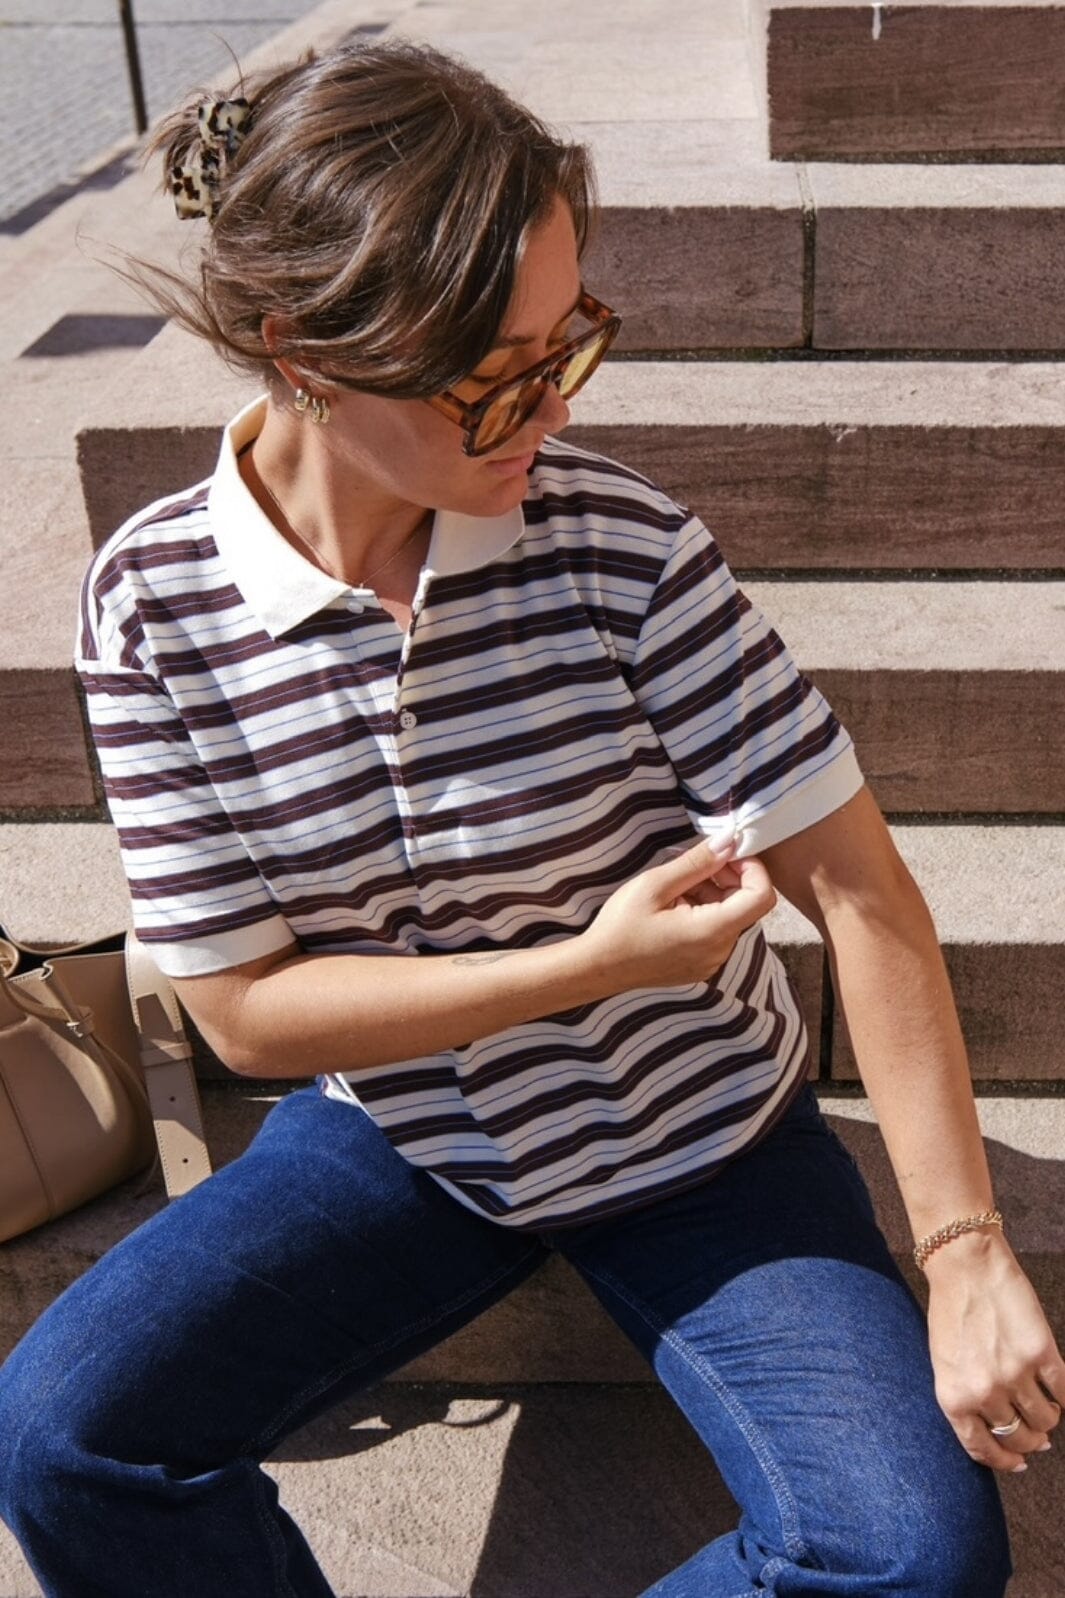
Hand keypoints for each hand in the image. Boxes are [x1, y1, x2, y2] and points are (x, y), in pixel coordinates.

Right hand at [580, 834, 776, 990]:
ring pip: (730, 917)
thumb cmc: (621, 925)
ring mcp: (712, 962)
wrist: (598, 967)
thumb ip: (697, 862)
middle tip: (693, 864)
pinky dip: (705, 912)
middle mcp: (720, 951)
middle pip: (746, 905)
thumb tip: (728, 840)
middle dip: (728, 878)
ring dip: (713, 894)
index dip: (753, 869)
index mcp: (713, 931)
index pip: (762, 896)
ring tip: (676, 886)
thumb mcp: (656, 885)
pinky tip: (675, 905)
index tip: (727, 854)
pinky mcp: (701, 966)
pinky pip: (717, 933)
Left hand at [925, 1231, 1064, 1472]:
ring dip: (1048, 1420)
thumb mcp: (945, 1364)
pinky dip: (1064, 1399)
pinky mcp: (1042, 1354)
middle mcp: (984, 1392)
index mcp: (953, 1397)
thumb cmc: (951, 1312)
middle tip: (1036, 1434)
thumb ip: (967, 1400)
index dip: (1004, 1461)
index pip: (983, 1449)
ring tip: (1045, 1408)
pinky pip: (1064, 1395)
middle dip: (1030, 1441)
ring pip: (1045, 1421)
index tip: (1018, 1463)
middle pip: (1019, 1438)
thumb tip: (1005, 1433)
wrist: (965, 1266)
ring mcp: (1015, 1374)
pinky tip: (1059, 1393)